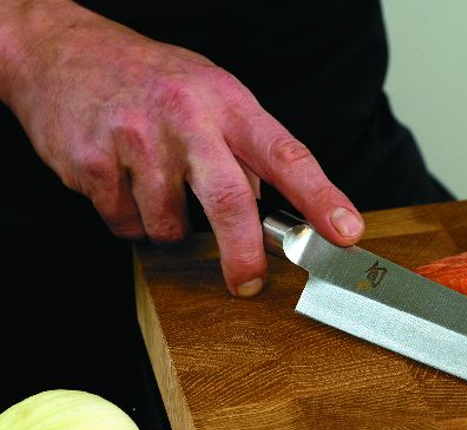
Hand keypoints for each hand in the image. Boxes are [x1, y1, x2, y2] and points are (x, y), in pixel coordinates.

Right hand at [0, 0, 363, 295]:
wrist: (61, 53)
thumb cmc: (152, 79)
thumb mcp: (213, 95)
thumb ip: (245, 149)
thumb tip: (269, 211)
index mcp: (228, 103)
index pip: (286, 155)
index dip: (321, 198)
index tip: (346, 231)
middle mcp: (186, 119)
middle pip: (229, 200)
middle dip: (243, 253)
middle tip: (248, 281)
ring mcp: (136, 140)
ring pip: (170, 225)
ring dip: (171, 226)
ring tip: (157, 185)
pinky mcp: (92, 163)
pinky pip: (126, 224)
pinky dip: (130, 219)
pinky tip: (124, 182)